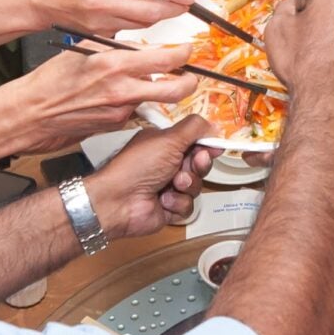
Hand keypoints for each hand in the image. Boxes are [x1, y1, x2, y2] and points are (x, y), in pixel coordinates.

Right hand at [3, 45, 195, 153]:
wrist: (30, 113)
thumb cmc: (49, 80)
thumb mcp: (82, 49)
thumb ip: (114, 46)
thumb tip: (138, 45)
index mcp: (115, 64)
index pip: (166, 58)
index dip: (183, 53)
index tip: (187, 49)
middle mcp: (122, 90)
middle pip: (175, 89)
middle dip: (189, 82)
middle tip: (189, 74)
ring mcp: (120, 111)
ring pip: (153, 99)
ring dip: (157, 90)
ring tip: (150, 81)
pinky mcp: (114, 125)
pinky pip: (133, 110)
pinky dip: (133, 101)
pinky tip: (117, 96)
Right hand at [39, 0, 193, 37]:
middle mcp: (102, 0)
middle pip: (151, 11)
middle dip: (174, 9)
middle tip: (186, 4)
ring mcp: (100, 21)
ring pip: (143, 24)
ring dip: (161, 17)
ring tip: (170, 7)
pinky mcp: (98, 34)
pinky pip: (129, 30)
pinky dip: (143, 24)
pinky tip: (148, 15)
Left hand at [85, 116, 217, 236]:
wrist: (119, 202)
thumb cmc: (137, 166)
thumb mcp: (168, 139)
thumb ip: (194, 128)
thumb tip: (213, 125)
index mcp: (164, 144)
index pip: (194, 142)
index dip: (206, 145)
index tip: (214, 147)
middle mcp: (166, 165)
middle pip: (199, 164)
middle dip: (198, 165)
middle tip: (191, 164)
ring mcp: (168, 187)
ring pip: (196, 186)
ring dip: (186, 185)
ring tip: (171, 184)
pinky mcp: (169, 208)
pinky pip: (188, 206)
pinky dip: (177, 203)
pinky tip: (162, 200)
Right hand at [261, 0, 333, 108]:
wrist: (328, 99)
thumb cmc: (300, 62)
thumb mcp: (277, 28)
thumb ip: (285, 7)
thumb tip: (294, 5)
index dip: (302, 8)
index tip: (297, 23)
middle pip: (332, 7)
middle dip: (320, 19)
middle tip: (307, 42)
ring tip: (321, 58)